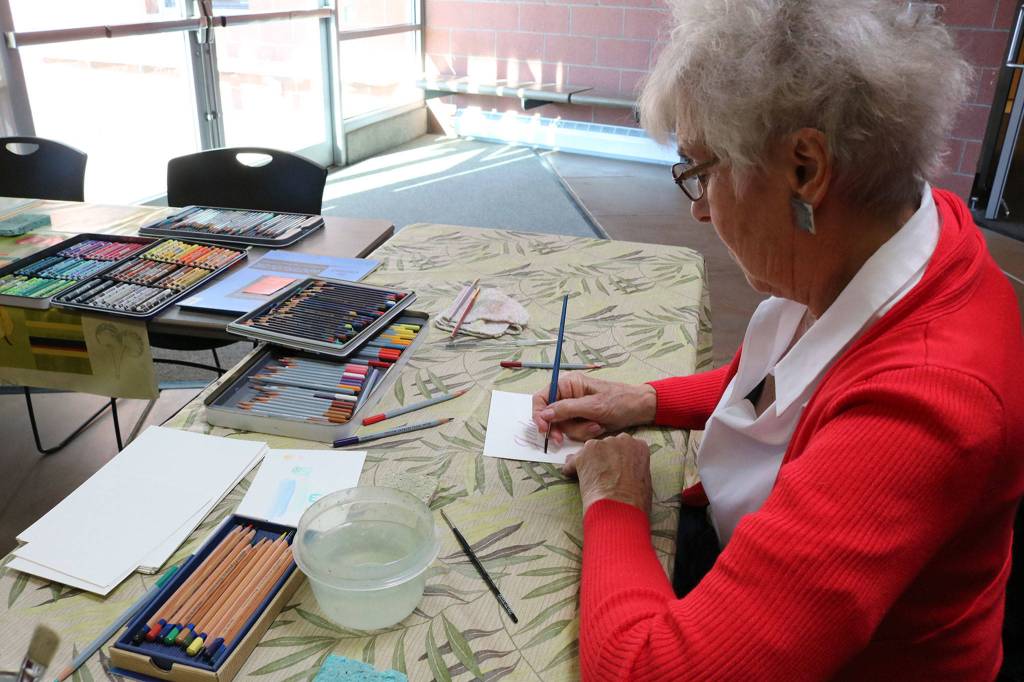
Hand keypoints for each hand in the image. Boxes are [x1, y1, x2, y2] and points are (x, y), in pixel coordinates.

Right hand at [532, 372, 656, 443]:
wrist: (639, 409)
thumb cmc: (619, 401)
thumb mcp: (593, 405)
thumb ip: (567, 409)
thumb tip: (544, 414)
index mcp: (567, 384)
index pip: (541, 398)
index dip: (538, 414)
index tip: (544, 429)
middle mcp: (567, 396)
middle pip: (549, 417)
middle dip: (561, 428)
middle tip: (563, 440)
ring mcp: (574, 410)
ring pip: (562, 427)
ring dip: (578, 431)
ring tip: (596, 425)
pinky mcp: (581, 421)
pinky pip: (574, 432)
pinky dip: (585, 433)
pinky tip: (598, 427)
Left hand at [563, 433, 651, 513]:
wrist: (620, 506)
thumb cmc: (635, 499)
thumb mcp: (644, 480)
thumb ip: (633, 468)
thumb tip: (626, 473)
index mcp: (638, 446)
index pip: (624, 445)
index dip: (618, 458)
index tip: (615, 467)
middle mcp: (620, 441)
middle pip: (607, 446)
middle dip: (603, 458)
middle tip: (602, 474)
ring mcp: (600, 446)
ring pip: (590, 451)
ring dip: (588, 462)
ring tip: (589, 479)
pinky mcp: (583, 455)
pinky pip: (573, 461)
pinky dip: (571, 469)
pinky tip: (572, 476)